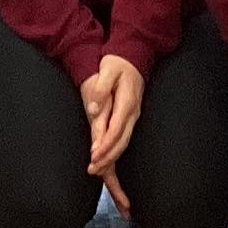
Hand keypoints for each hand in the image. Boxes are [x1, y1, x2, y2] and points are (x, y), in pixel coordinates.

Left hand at [79, 55, 144, 174]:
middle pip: (121, 142)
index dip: (105, 144)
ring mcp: (133, 117)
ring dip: (112, 159)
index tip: (94, 156)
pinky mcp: (129, 119)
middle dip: (108, 158)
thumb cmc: (118, 63)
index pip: (116, 129)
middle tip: (93, 170)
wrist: (134, 56)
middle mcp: (132, 114)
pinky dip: (116, 153)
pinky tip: (108, 163)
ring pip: (124, 143)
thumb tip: (93, 109)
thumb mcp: (108, 69)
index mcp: (127, 103)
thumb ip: (101, 89)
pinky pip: (124, 139)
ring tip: (98, 172)